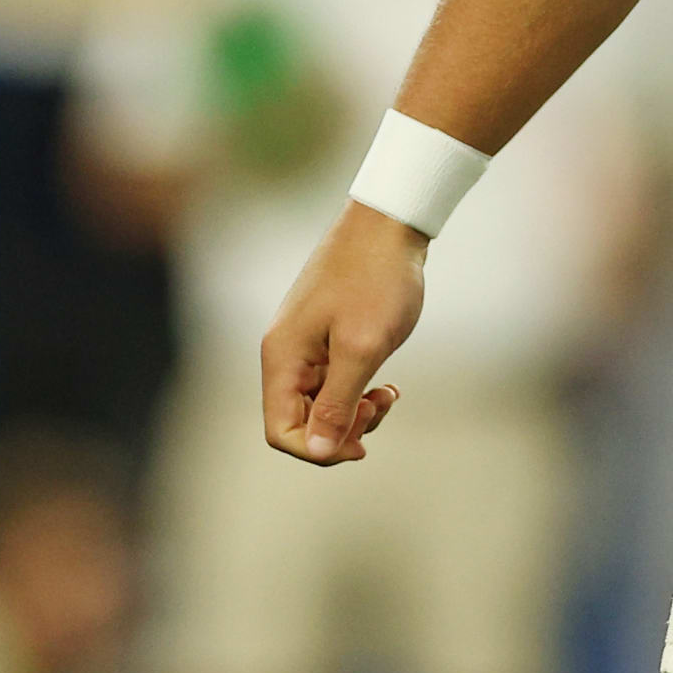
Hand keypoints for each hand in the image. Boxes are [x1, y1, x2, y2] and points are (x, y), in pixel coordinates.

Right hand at [260, 202, 428, 462]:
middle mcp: (286, 353)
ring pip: (320, 404)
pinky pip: (334, 381)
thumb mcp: (362, 348)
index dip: (319, 449)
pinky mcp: (327, 335)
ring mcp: (306, 343)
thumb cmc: (376, 280)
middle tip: (380, 407)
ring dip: (355, 412)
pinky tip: (386, 385)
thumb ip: (337, 402)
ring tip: (387, 395)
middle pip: (300, 421)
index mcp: (283, 358)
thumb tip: (317, 449)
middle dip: (341, 429)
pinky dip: (360, 391)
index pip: (281, 431)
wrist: (391, 222)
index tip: (363, 442)